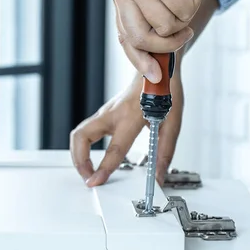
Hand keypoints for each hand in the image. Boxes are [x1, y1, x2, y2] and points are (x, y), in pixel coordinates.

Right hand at [70, 72, 183, 186]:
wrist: (157, 68)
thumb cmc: (164, 91)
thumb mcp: (172, 123)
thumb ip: (164, 152)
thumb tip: (158, 176)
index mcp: (131, 117)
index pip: (114, 148)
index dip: (104, 168)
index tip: (96, 181)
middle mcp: (112, 114)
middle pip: (81, 138)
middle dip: (79, 161)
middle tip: (88, 177)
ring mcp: (103, 113)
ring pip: (78, 135)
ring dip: (76, 155)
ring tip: (87, 171)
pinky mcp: (102, 115)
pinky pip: (83, 132)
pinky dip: (81, 148)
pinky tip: (89, 159)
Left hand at [111, 0, 214, 81]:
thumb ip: (153, 17)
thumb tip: (158, 56)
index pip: (124, 36)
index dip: (139, 58)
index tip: (154, 75)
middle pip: (139, 39)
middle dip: (166, 45)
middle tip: (184, 33)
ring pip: (166, 27)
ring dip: (185, 15)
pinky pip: (182, 11)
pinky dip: (194, 1)